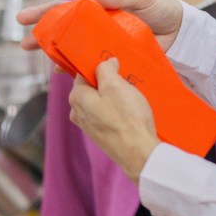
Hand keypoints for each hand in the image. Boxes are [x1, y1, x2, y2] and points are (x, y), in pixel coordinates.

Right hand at [17, 0, 183, 54]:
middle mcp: (95, 13)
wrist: (176, 32)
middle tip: (21, 21)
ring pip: (67, 37)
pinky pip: (82, 56)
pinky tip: (58, 67)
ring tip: (28, 46)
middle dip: (40, 17)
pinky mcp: (104, 51)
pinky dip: (69, 62)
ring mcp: (98, 33)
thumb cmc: (159, 7)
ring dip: (47, 42)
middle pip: (62, 13)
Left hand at [69, 58, 158, 181]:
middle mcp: (78, 112)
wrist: (138, 152)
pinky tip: (129, 112)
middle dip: (108, 83)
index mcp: (77, 97)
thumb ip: (106, 70)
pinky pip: (106, 114)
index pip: (83, 72)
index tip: (115, 66)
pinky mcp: (100, 134)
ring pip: (100, 101)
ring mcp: (88, 125)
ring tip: (130, 98)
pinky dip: (116, 110)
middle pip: (92, 87)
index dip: (100, 67)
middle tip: (126, 82)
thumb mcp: (116, 85)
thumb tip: (105, 63)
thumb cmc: (128, 119)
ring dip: (114, 96)